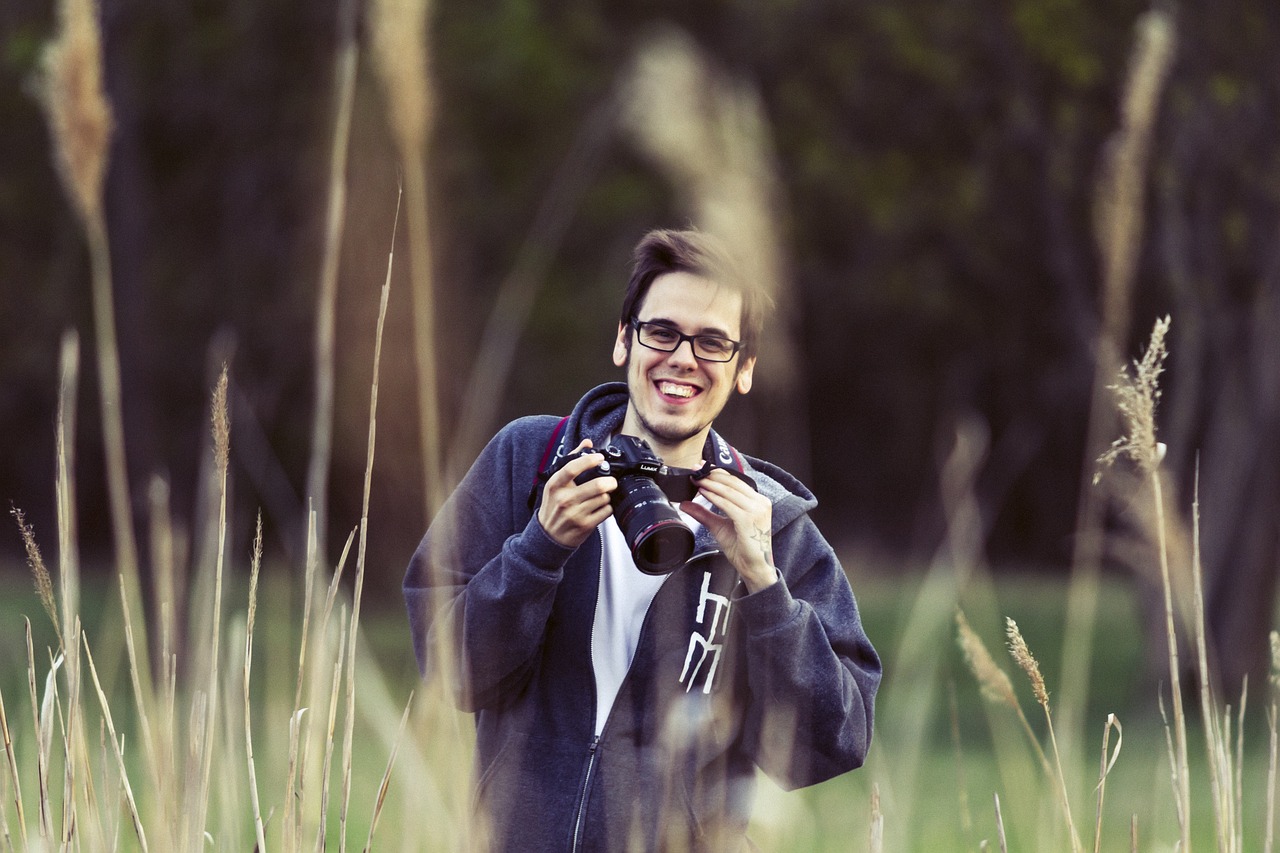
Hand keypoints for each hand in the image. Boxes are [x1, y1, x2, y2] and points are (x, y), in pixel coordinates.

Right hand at [537, 440, 616, 548]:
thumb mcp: (556, 483)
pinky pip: (606, 511)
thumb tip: (587, 443)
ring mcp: (575, 513)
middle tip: (611, 480)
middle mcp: (564, 499)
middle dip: (610, 481)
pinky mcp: (585, 525)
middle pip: (597, 485)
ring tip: (601, 495)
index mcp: (555, 485)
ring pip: (604, 498)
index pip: (572, 468)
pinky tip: (599, 507)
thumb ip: (571, 460)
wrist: (549, 535)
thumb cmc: (553, 506)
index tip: (599, 457)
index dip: (589, 460)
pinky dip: (607, 507)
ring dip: (607, 495)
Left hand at [682, 470, 777, 592]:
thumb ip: (704, 513)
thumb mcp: (719, 526)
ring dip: (710, 484)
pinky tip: (703, 492)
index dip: (717, 473)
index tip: (701, 468)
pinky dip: (714, 497)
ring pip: (729, 491)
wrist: (753, 567)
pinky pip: (727, 504)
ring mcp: (756, 510)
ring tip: (696, 480)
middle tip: (695, 470)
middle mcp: (760, 502)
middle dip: (712, 475)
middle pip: (732, 483)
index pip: (736, 481)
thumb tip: (685, 504)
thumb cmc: (741, 548)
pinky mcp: (749, 519)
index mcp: (758, 501)